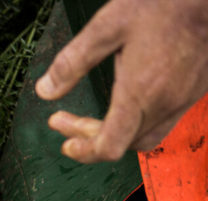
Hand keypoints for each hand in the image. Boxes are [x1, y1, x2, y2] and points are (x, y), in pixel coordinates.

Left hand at [36, 0, 207, 162]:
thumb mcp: (108, 26)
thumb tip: (45, 90)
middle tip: (65, 121)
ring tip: (92, 120)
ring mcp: (185, 99)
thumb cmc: (165, 3)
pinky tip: (126, 101)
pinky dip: (138, 122)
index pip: (109, 146)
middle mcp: (165, 104)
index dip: (82, 150)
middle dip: (89, 138)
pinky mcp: (196, 90)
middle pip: (123, 144)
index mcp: (140, 94)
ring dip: (116, 134)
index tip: (63, 135)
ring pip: (145, 137)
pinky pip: (164, 121)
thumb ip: (73, 62)